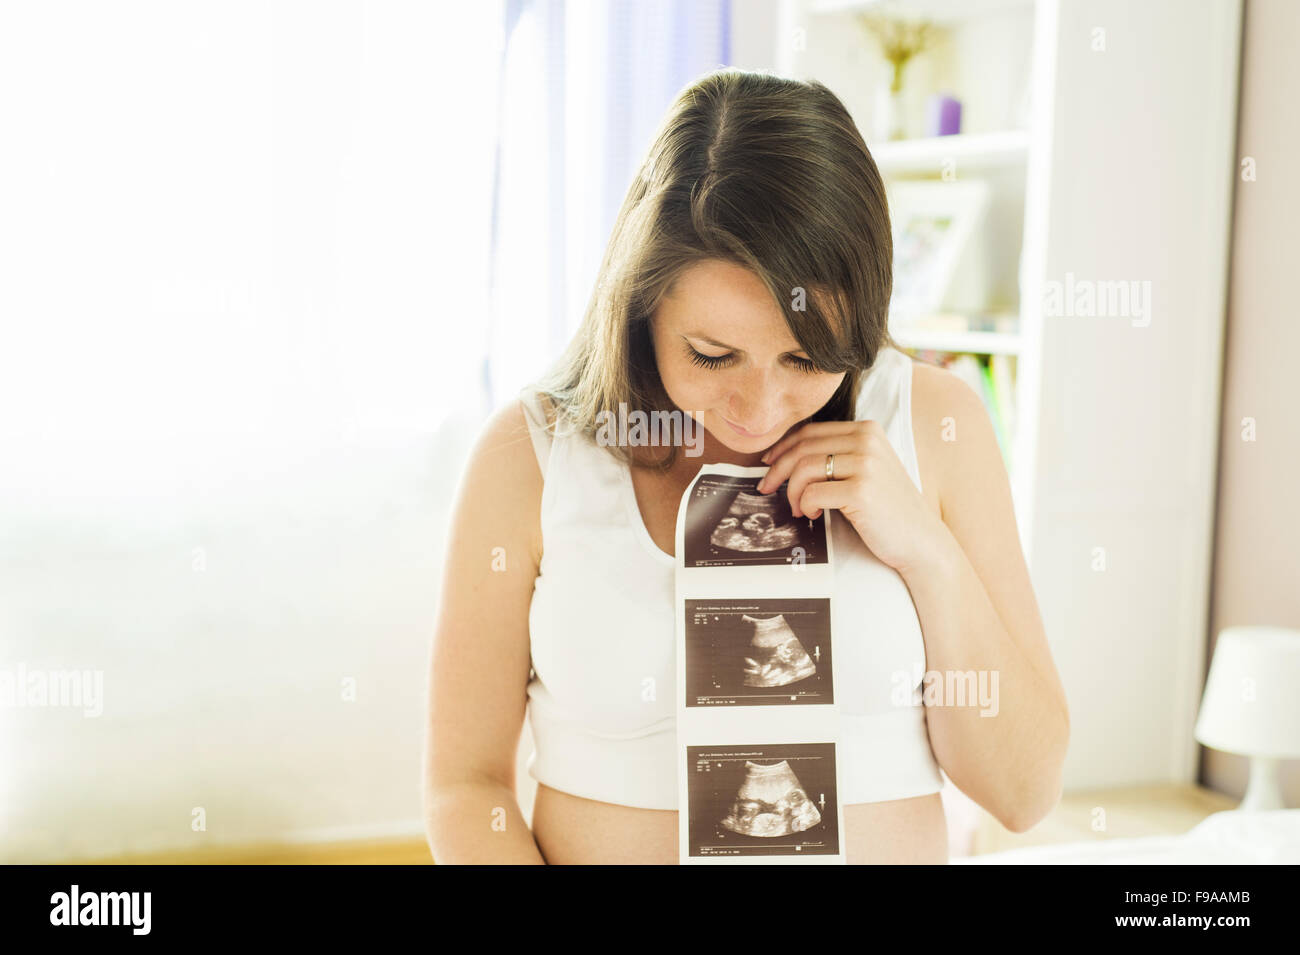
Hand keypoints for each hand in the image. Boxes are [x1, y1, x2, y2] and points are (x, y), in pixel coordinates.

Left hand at [756, 419, 949, 575]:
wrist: (921, 540)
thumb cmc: (887, 509)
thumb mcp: (865, 470)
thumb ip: (836, 456)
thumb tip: (784, 457)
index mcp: (867, 430)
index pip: (810, 431)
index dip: (783, 447)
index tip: (768, 463)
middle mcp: (867, 440)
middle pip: (803, 447)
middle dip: (777, 470)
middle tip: (766, 488)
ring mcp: (866, 463)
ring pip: (803, 468)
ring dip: (791, 492)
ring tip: (797, 509)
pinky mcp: (861, 490)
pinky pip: (812, 493)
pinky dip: (804, 505)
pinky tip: (811, 515)